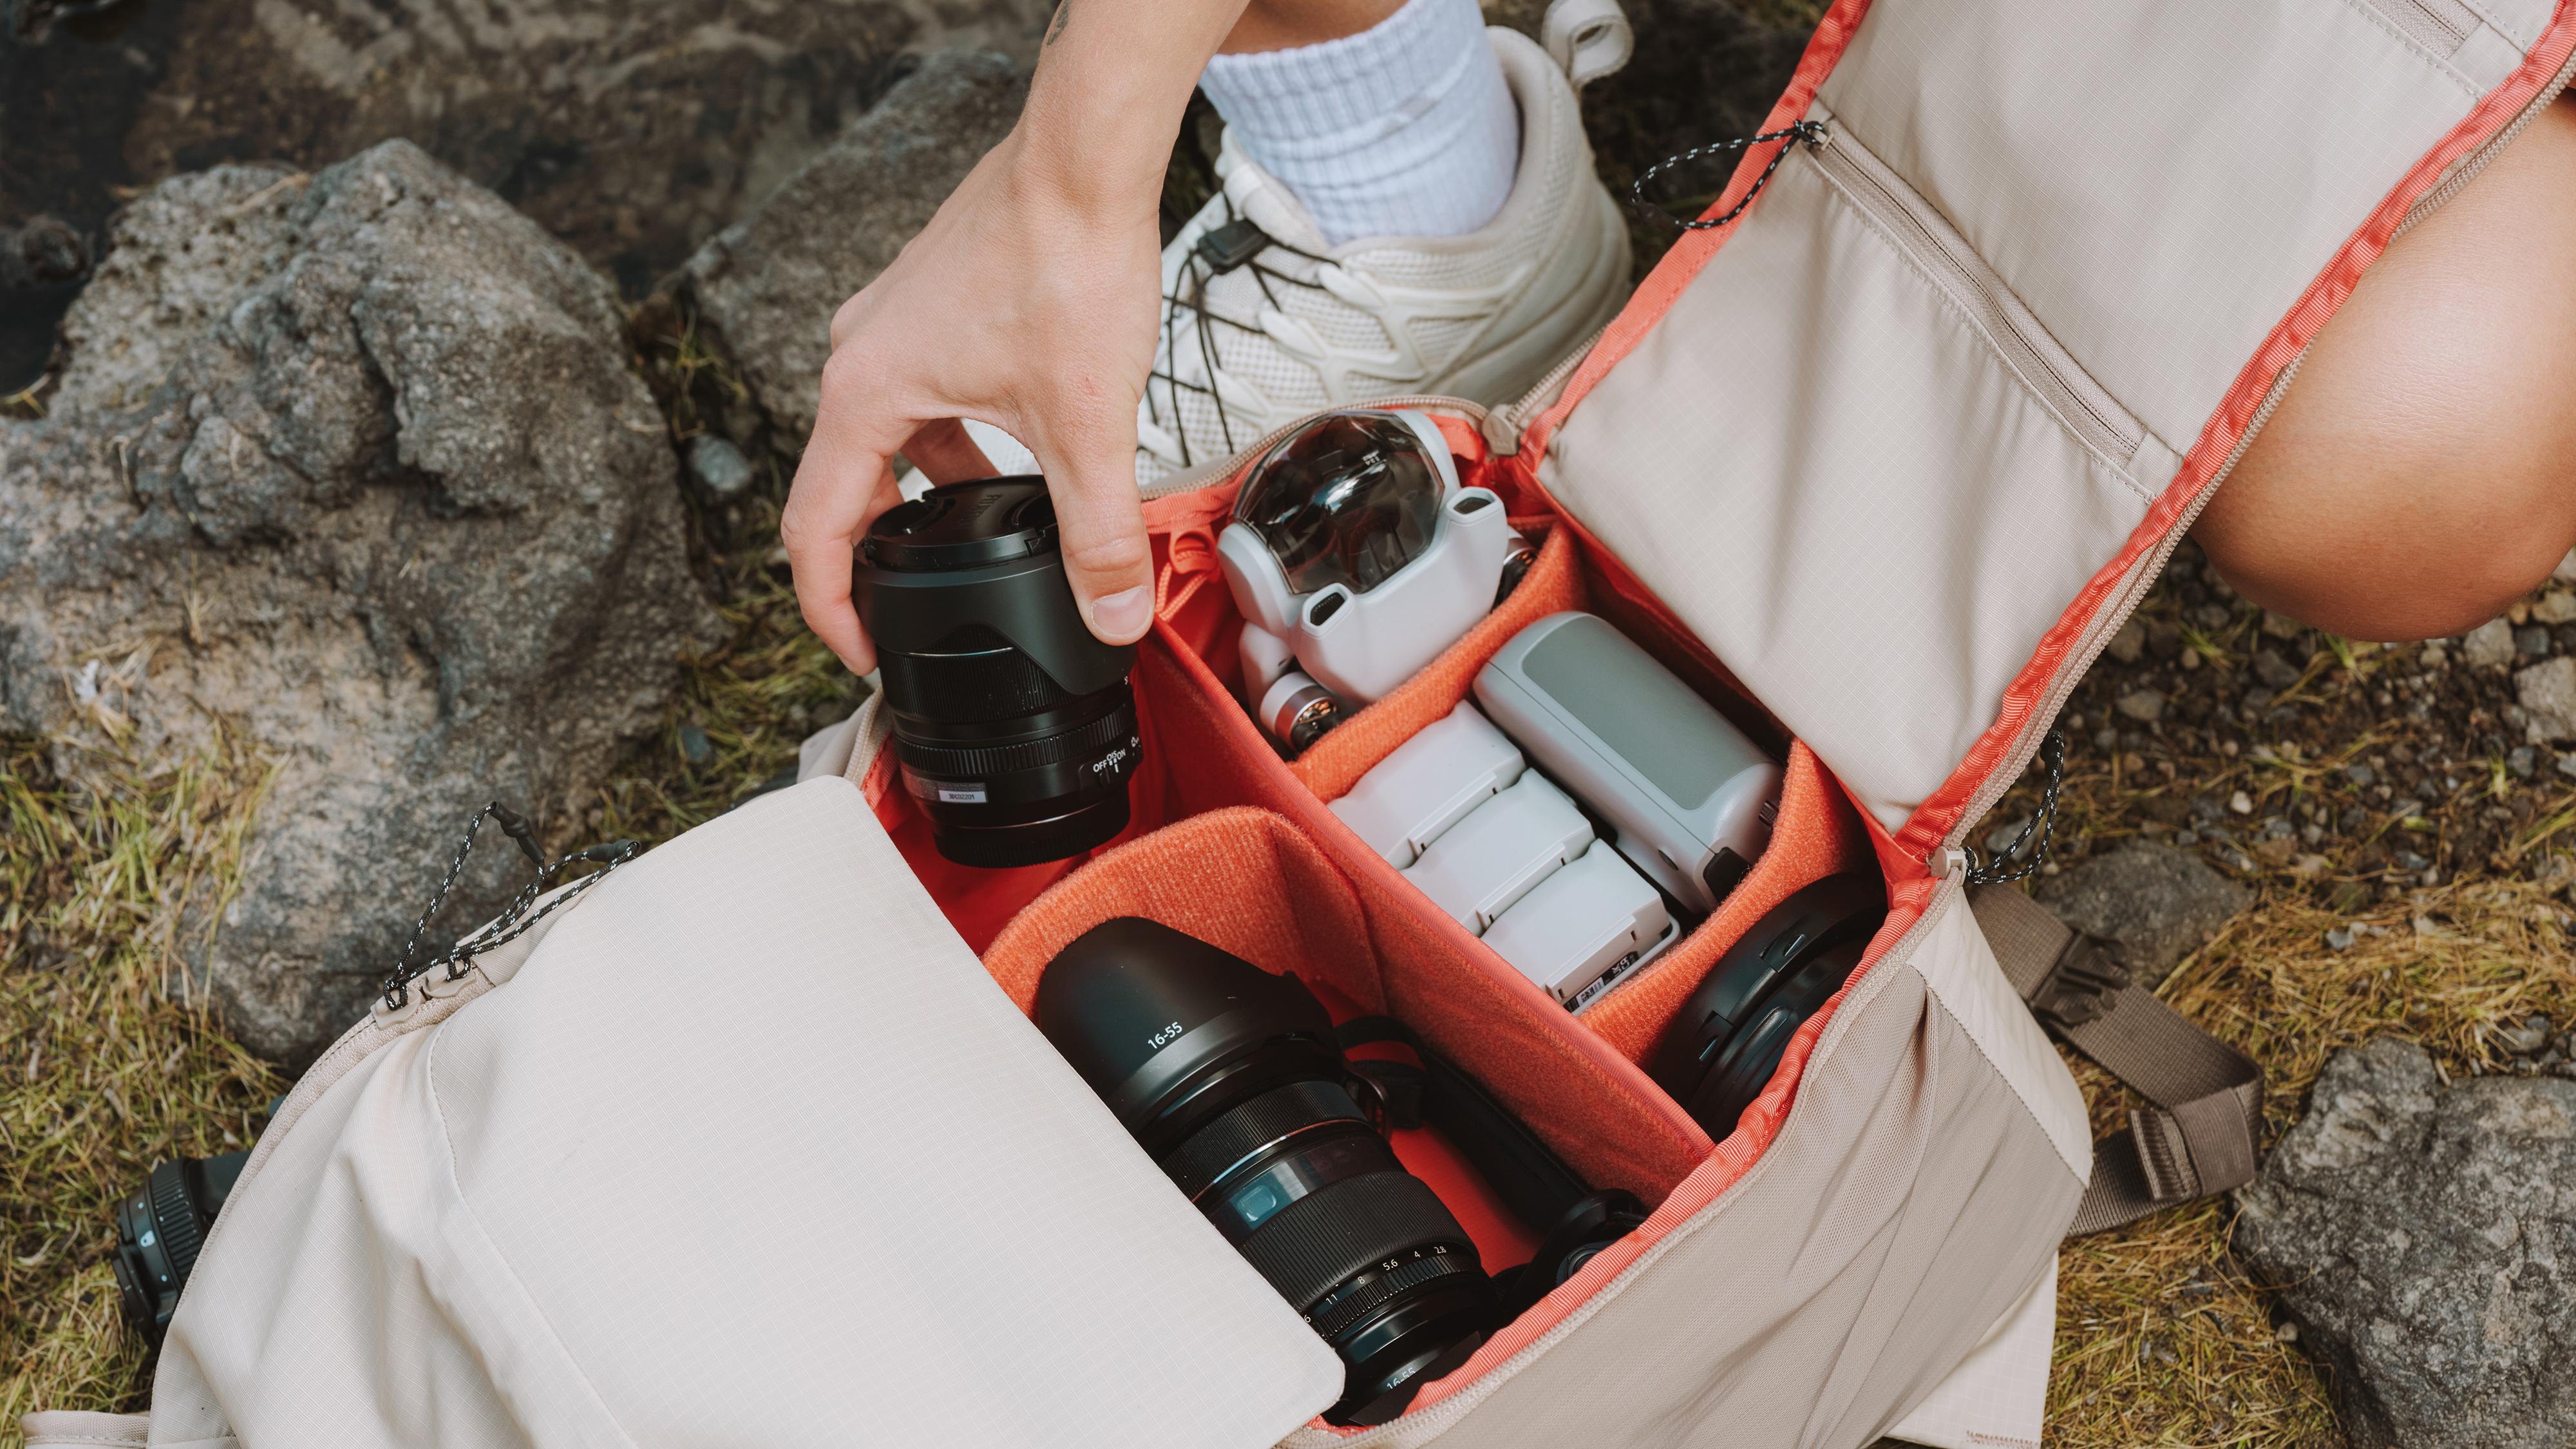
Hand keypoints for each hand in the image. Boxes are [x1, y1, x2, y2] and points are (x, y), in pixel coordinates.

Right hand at [780, 129, 1165, 675]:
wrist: (1086, 159)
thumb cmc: (1067, 262)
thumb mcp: (1086, 425)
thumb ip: (1099, 533)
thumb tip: (1113, 615)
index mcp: (864, 394)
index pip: (814, 531)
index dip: (831, 608)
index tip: (862, 653)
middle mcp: (857, 355)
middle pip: (844, 487)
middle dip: (883, 556)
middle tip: (922, 608)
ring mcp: (890, 324)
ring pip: (888, 440)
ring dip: (927, 494)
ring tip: (981, 539)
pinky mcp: (930, 305)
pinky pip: (919, 398)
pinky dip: (952, 442)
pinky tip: (1013, 458)